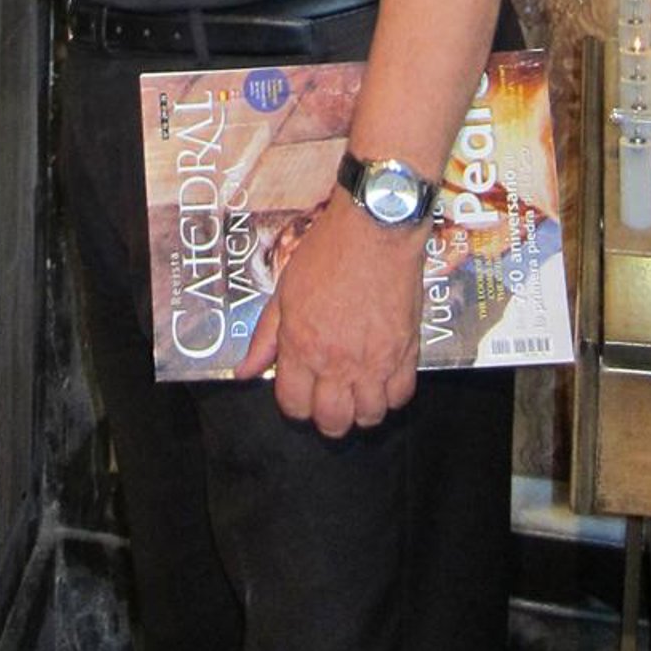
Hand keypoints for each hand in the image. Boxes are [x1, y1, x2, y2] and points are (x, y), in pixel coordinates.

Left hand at [236, 190, 422, 436]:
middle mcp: (337, 361)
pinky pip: (401, 396)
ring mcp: (374, 360)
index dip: (294, 404)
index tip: (300, 391)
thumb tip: (244, 372)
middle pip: (332, 421)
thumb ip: (265, 337)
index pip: (293, 405)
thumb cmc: (327, 252)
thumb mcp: (284, 291)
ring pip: (369, 416)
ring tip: (357, 392)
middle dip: (327, 418)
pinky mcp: (406, 351)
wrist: (375, 228)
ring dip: (360, 410)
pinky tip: (382, 379)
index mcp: (302, 346)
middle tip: (329, 399)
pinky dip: (391, 395)